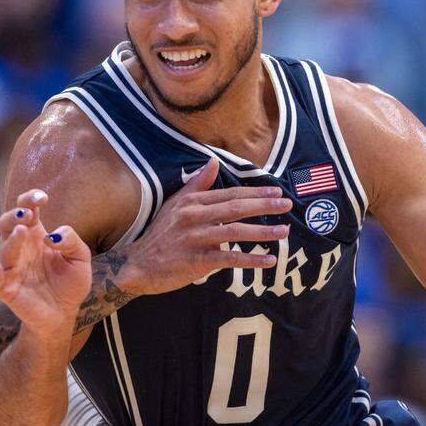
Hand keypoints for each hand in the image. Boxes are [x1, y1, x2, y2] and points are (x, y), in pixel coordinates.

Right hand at [0, 190, 90, 335]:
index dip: (30, 198)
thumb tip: (53, 236)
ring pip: (2, 247)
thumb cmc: (70, 283)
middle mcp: (20, 247)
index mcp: (36, 235)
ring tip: (22, 231)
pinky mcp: (5, 288)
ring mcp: (11, 267)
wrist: (64, 314)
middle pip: (7, 222)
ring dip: (12, 239)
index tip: (43, 198)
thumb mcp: (81, 258)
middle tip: (28, 215)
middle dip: (15, 214)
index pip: (27, 209)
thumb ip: (72, 241)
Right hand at [120, 158, 292, 294]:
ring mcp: (196, 239)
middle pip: (235, 208)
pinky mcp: (197, 261)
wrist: (139, 264)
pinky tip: (269, 260)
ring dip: (262, 232)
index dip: (254, 193)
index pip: (229, 194)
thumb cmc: (161, 234)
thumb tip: (213, 161)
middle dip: (264, 206)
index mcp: (192, 202)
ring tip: (284, 231)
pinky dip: (251, 259)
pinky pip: (229, 259)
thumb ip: (197, 184)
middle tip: (286, 205)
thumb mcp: (175, 204)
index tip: (276, 191)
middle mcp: (194, 217)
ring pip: (235, 232)